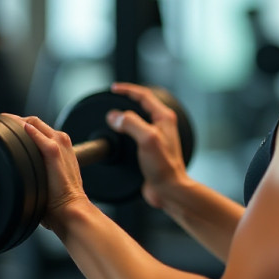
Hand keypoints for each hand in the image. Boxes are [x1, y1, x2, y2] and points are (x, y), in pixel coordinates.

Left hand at [2, 114, 88, 227]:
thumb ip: (36, 167)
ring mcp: (59, 144)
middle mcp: (61, 141)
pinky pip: (36, 133)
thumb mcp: (48, 177)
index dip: (20, 125)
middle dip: (16, 121)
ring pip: (34, 123)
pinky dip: (24, 129)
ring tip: (0, 124)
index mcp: (61, 147)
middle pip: (34, 121)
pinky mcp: (53, 151)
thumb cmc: (58, 199)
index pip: (38, 127)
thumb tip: (16, 169)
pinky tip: (12, 129)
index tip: (5, 128)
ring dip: (17, 122)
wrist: (69, 208)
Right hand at [105, 83, 187, 208]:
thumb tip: (114, 116)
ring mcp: (156, 136)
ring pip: (138, 119)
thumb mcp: (146, 139)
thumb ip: (131, 124)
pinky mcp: (150, 148)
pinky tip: (118, 134)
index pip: (144, 96)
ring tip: (112, 115)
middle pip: (141, 105)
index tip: (114, 89)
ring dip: (125, 115)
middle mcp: (162, 125)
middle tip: (111, 99)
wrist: (168, 189)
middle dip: (126, 100)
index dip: (128, 90)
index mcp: (164, 118)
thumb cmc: (163, 166)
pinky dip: (125, 130)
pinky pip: (136, 133)